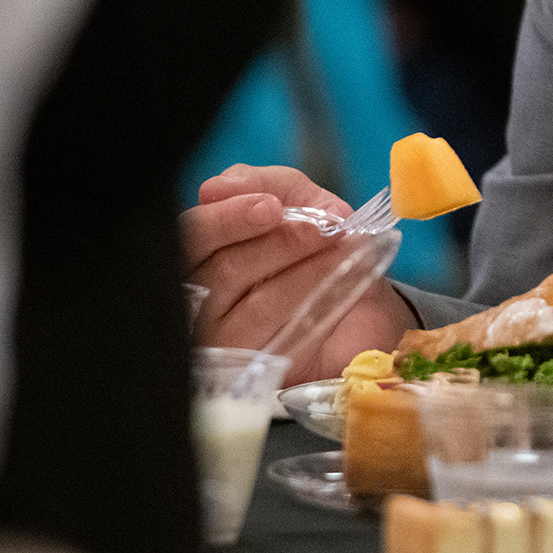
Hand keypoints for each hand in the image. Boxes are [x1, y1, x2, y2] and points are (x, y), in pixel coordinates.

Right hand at [182, 165, 418, 383]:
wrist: (361, 312)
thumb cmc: (318, 251)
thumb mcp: (303, 203)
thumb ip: (270, 185)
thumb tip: (222, 186)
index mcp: (201, 253)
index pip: (191, 236)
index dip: (227, 218)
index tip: (271, 205)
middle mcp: (201, 298)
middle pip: (220, 270)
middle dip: (275, 243)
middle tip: (318, 228)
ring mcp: (226, 338)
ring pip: (259, 303)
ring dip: (310, 271)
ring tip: (345, 247)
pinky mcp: (259, 367)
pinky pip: (288, 337)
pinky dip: (321, 304)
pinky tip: (346, 283)